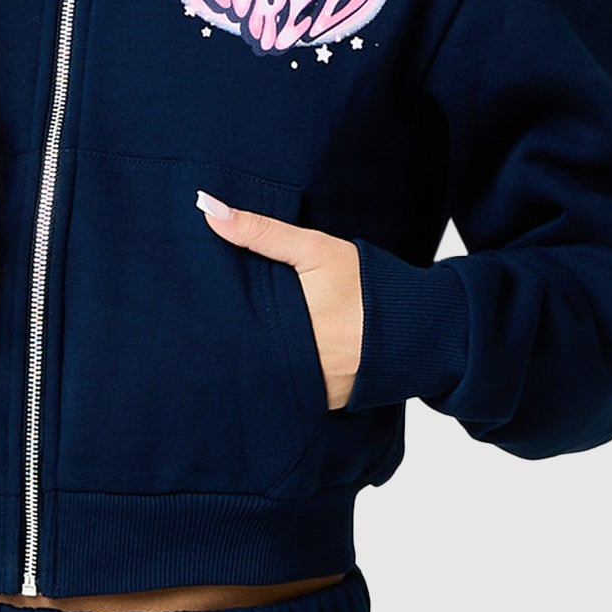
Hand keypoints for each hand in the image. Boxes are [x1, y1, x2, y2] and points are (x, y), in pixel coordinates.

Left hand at [196, 195, 363, 409]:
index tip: (193, 314)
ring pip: (265, 377)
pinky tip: (274, 365)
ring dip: (254, 364)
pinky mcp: (323, 403)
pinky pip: (291, 393)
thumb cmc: (367, 284)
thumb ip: (261, 232)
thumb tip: (207, 207)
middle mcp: (293, 364)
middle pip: (244, 356)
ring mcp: (308, 388)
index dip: (211, 323)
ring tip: (235, 349)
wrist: (419, 329)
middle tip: (204, 333)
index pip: (231, 330)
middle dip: (230, 344)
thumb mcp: (315, 250)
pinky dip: (281, 380)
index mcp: (285, 328)